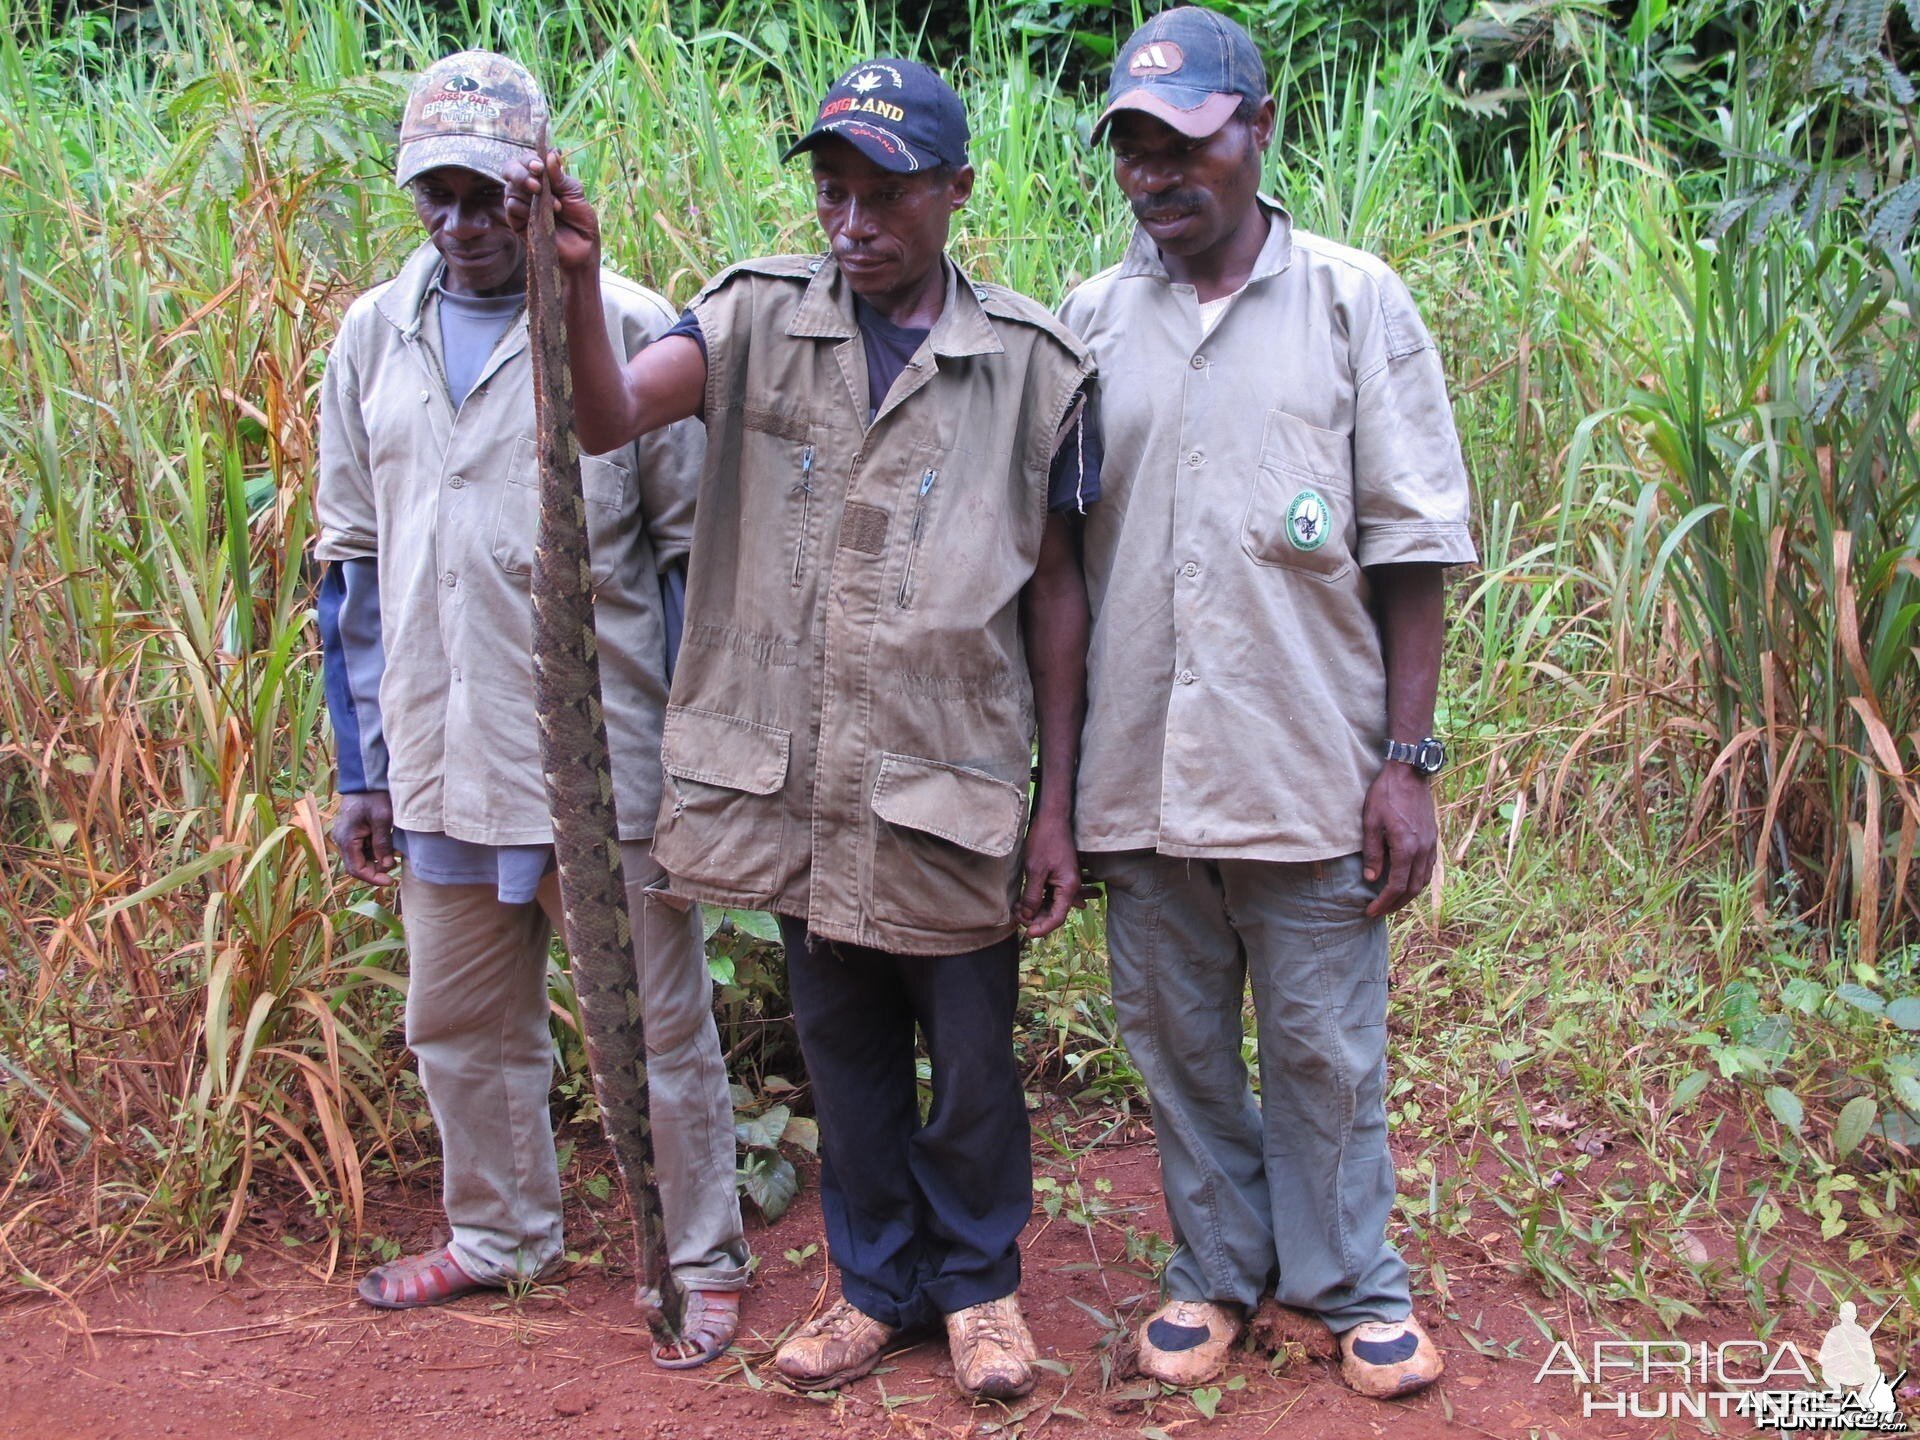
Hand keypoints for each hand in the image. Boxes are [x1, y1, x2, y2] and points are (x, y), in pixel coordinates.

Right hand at [333, 790, 397, 886]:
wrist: (365, 779)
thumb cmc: (373, 796)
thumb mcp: (382, 819)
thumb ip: (383, 843)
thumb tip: (386, 865)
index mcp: (346, 839)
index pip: (356, 869)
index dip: (373, 878)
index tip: (390, 881)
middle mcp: (342, 840)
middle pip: (357, 865)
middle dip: (376, 870)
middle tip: (394, 868)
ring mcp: (346, 836)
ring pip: (360, 858)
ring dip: (376, 861)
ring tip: (394, 855)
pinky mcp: (352, 832)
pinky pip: (362, 848)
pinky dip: (374, 851)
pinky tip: (388, 847)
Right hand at [502, 149, 601, 273]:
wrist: (582, 250)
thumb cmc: (581, 221)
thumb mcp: (575, 194)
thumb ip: (560, 177)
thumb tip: (551, 153)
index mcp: (543, 179)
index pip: (527, 161)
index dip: (530, 160)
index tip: (540, 166)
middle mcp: (528, 189)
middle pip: (510, 169)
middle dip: (521, 173)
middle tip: (536, 185)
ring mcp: (521, 204)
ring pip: (510, 188)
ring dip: (530, 194)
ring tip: (554, 207)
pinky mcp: (517, 222)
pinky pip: (511, 207)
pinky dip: (524, 208)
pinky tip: (539, 215)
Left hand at [1016, 808, 1081, 939]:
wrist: (1052, 819)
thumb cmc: (1045, 840)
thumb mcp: (1035, 869)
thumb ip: (1032, 895)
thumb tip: (1027, 915)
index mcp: (1068, 887)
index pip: (1058, 917)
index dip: (1042, 927)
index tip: (1027, 933)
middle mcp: (1070, 887)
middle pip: (1055, 913)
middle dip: (1035, 918)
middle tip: (1016, 916)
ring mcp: (1065, 882)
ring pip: (1051, 905)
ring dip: (1035, 909)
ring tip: (1017, 908)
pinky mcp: (1058, 877)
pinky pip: (1049, 895)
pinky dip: (1037, 900)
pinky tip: (1023, 900)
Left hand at [1360, 764, 1436, 917]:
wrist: (1409, 773)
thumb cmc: (1386, 794)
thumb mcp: (1371, 822)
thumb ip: (1372, 852)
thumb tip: (1371, 878)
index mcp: (1406, 848)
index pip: (1396, 886)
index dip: (1383, 902)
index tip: (1370, 910)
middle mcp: (1423, 850)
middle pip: (1412, 889)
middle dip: (1396, 904)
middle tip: (1379, 911)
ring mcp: (1431, 844)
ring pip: (1423, 880)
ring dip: (1408, 895)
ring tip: (1391, 901)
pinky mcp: (1433, 838)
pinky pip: (1428, 868)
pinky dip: (1417, 881)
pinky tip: (1406, 882)